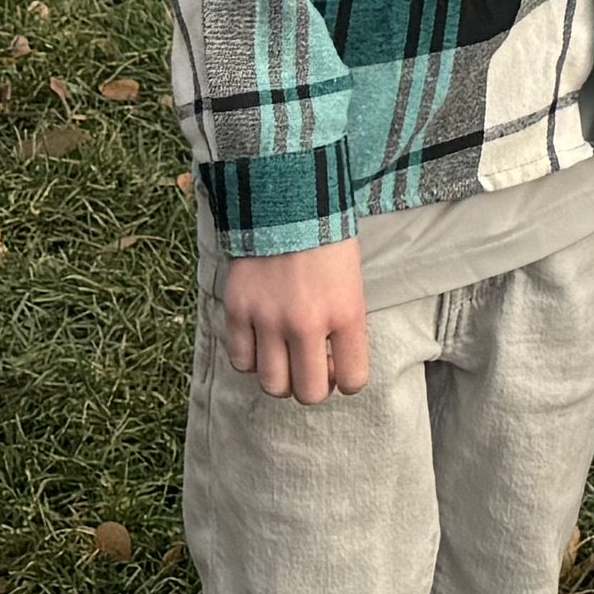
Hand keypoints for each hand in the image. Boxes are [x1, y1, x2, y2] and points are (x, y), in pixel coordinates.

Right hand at [217, 234, 370, 401]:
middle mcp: (307, 322)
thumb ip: (345, 328)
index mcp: (346, 313)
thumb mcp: (352, 284)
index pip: (354, 380)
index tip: (340, 367)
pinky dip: (252, 359)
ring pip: (272, 385)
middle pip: (309, 393)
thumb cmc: (326, 242)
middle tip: (311, 367)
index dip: (348, 380)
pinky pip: (242, 362)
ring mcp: (269, 319)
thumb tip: (332, 370)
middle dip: (312, 387)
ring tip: (285, 357)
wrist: (288, 201)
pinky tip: (261, 340)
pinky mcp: (239, 311)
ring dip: (281, 378)